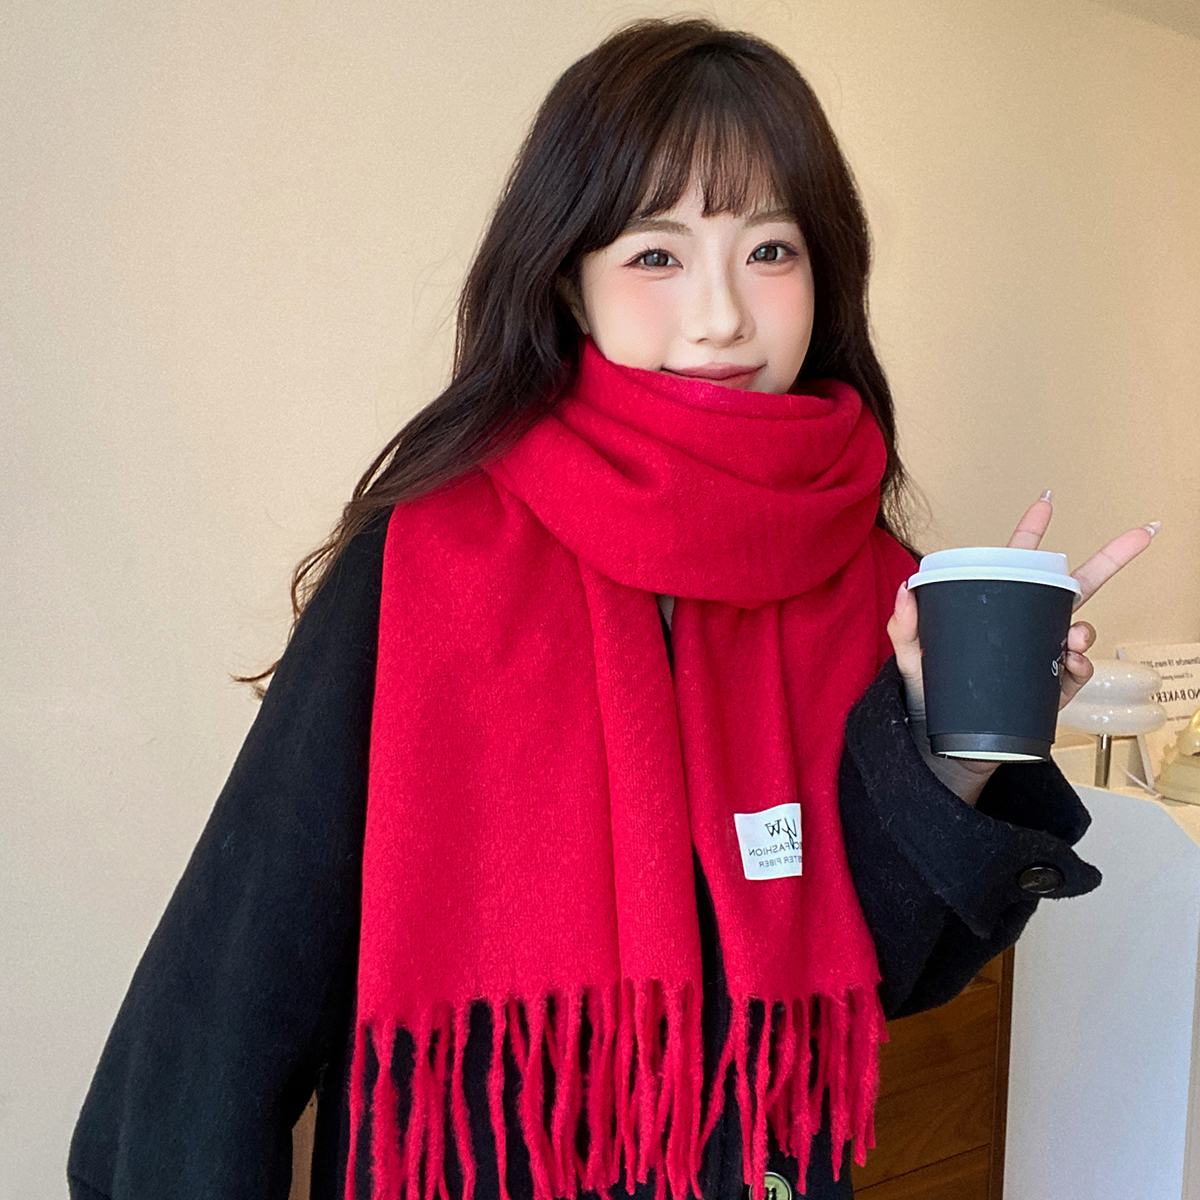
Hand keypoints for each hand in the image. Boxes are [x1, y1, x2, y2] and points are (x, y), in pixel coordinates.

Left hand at [887, 491, 1159, 803]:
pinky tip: (1071, 664)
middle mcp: (1027, 626)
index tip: (1047, 501)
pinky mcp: (1052, 688)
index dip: (1033, 532)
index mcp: (995, 607)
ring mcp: (1044, 656)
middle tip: (1143, 534)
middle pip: (1075, 587)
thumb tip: (905, 590)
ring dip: (1084, 628)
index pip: (1017, 563)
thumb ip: (905, 626)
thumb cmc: (931, 694)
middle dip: (1112, 559)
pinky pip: (1076, 671)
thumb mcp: (912, 657)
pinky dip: (1078, 665)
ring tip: (1074, 637)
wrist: (945, 745)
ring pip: (1080, 629)